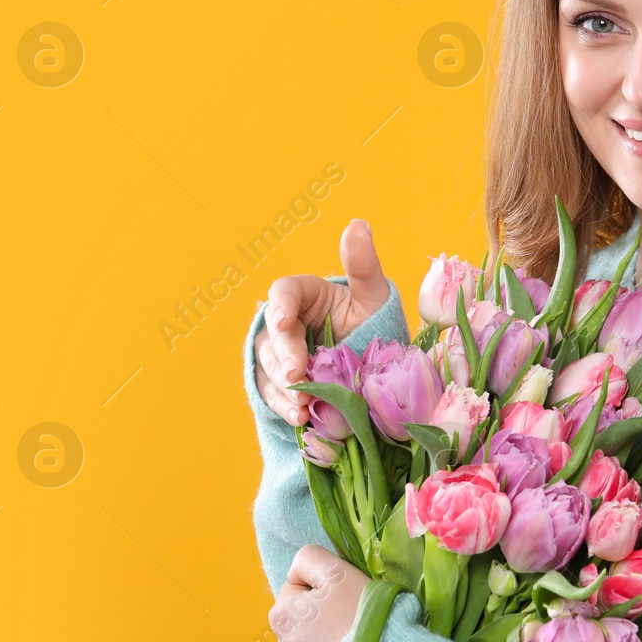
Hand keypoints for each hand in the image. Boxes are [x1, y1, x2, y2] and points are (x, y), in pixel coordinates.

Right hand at [254, 218, 395, 426]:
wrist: (373, 366)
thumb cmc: (372, 323)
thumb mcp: (373, 296)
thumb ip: (363, 265)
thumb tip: (357, 224)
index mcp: (303, 294)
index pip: (282, 292)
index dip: (281, 306)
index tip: (285, 320)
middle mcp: (284, 322)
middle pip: (273, 336)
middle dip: (285, 356)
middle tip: (299, 374)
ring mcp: (277, 354)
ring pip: (268, 367)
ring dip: (284, 386)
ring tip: (304, 405)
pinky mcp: (277, 383)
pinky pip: (271, 393)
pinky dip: (283, 406)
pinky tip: (299, 417)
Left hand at [270, 545, 368, 641]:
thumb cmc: (360, 617)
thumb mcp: (338, 572)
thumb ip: (311, 558)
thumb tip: (300, 568)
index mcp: (282, 614)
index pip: (296, 588)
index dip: (324, 588)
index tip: (347, 597)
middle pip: (303, 623)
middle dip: (322, 621)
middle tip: (354, 624)